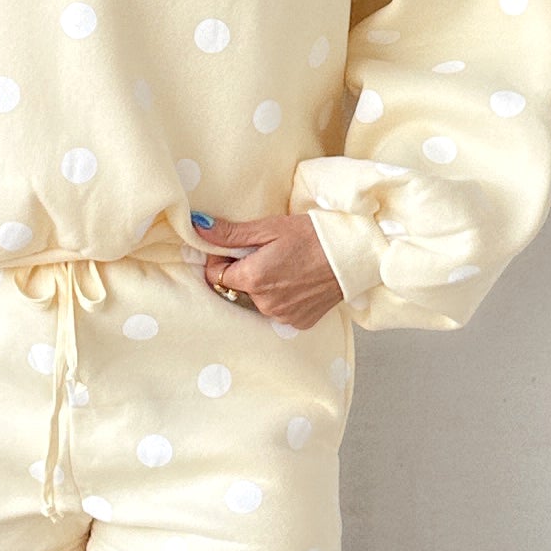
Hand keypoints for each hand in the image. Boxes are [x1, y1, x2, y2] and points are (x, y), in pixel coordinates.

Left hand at [190, 211, 343, 329]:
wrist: (352, 255)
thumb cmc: (313, 236)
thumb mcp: (270, 228)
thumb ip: (231, 234)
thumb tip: (198, 229)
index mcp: (254, 279)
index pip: (216, 277)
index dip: (221, 262)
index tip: (237, 249)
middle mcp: (265, 303)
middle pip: (234, 291)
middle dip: (241, 274)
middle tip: (264, 255)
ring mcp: (282, 316)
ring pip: (254, 302)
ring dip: (260, 287)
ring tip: (282, 266)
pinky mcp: (298, 322)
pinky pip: (276, 311)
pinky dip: (279, 298)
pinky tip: (295, 282)